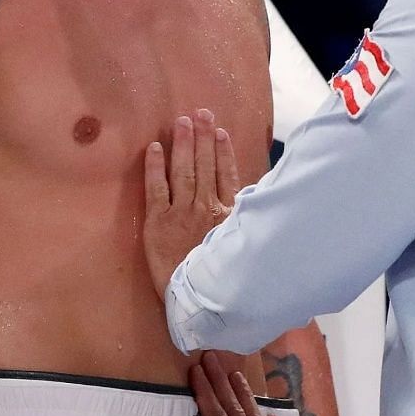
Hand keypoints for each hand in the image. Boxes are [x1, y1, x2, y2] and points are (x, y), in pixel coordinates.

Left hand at [142, 108, 239, 297]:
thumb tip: (260, 213)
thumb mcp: (244, 251)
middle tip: (200, 113)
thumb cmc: (225, 282)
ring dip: (184, 144)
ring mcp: (183, 214)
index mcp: (229, 217)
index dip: (223, 153)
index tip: (220, 132)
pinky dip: (156, 167)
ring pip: (185, 172)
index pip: (227, 176)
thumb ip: (247, 228)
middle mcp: (208, 209)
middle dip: (203, 138)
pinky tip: (155, 148)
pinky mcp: (160, 222)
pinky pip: (157, 189)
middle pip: (206, 167)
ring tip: (183, 121)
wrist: (198, 302)